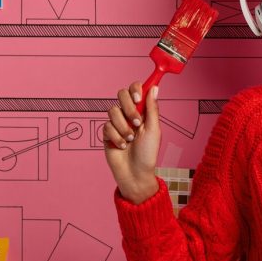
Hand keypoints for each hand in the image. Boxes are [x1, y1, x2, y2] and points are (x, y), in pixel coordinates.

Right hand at [103, 82, 160, 203]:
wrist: (135, 173)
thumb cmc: (148, 153)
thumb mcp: (154, 129)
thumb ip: (152, 108)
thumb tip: (154, 88)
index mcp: (143, 111)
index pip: (136, 90)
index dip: (136, 89)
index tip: (138, 97)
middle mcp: (129, 114)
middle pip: (121, 94)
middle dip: (128, 107)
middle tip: (136, 122)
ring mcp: (117, 123)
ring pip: (113, 110)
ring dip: (123, 126)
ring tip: (131, 139)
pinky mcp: (107, 133)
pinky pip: (107, 126)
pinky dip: (116, 137)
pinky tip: (122, 146)